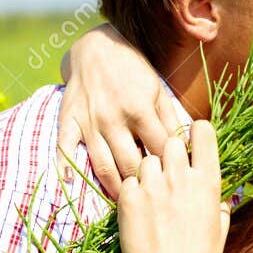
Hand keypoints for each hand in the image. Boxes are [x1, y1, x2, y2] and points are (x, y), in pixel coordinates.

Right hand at [58, 24, 185, 197]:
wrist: (96, 48)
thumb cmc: (132, 70)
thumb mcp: (157, 90)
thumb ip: (170, 120)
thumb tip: (188, 148)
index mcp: (139, 109)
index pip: (159, 149)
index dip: (170, 167)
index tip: (176, 183)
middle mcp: (113, 118)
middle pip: (130, 164)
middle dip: (144, 185)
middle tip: (154, 202)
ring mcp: (88, 122)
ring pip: (102, 166)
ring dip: (114, 188)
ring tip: (126, 204)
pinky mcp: (68, 121)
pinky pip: (64, 149)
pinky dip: (65, 168)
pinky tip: (71, 185)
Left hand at [117, 120, 227, 252]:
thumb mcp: (220, 229)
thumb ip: (219, 204)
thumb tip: (217, 196)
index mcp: (208, 181)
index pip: (203, 132)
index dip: (197, 134)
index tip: (193, 143)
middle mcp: (181, 176)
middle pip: (171, 140)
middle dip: (170, 152)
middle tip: (169, 174)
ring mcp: (152, 185)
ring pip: (147, 160)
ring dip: (149, 172)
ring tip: (152, 197)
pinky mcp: (128, 197)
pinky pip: (129, 181)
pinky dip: (132, 192)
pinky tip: (139, 212)